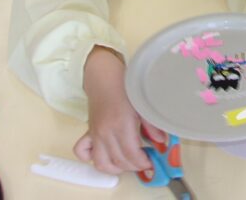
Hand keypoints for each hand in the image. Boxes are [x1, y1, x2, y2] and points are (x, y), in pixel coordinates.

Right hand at [73, 47, 161, 173]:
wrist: (104, 77)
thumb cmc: (124, 88)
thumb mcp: (142, 104)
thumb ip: (152, 125)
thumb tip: (162, 142)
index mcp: (121, 124)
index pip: (131, 155)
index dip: (142, 163)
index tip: (151, 162)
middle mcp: (106, 132)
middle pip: (119, 161)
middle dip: (134, 166)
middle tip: (144, 161)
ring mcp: (95, 134)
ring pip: (101, 163)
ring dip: (115, 168)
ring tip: (128, 163)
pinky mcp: (88, 133)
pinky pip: (83, 153)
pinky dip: (92, 159)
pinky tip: (106, 156)